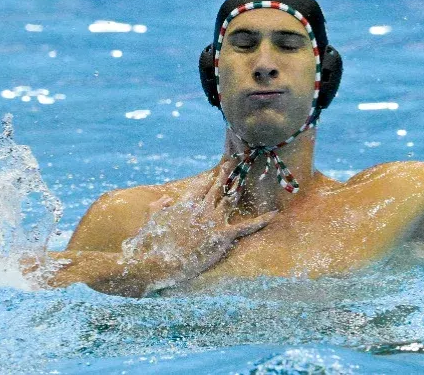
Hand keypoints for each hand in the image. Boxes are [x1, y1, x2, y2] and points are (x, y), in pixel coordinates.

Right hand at [119, 159, 276, 292]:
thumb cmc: (149, 244)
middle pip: (218, 187)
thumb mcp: (150, 221)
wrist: (157, 261)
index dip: (210, 178)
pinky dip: (261, 220)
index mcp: (184, 204)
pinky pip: (246, 226)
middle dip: (228, 173)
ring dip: (240, 190)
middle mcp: (200, 208)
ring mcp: (212, 220)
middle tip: (238, 161)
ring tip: (250, 178)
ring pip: (231, 200)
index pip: (200, 186)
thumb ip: (158, 207)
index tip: (218, 170)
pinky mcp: (222, 236)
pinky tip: (274, 214)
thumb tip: (166, 200)